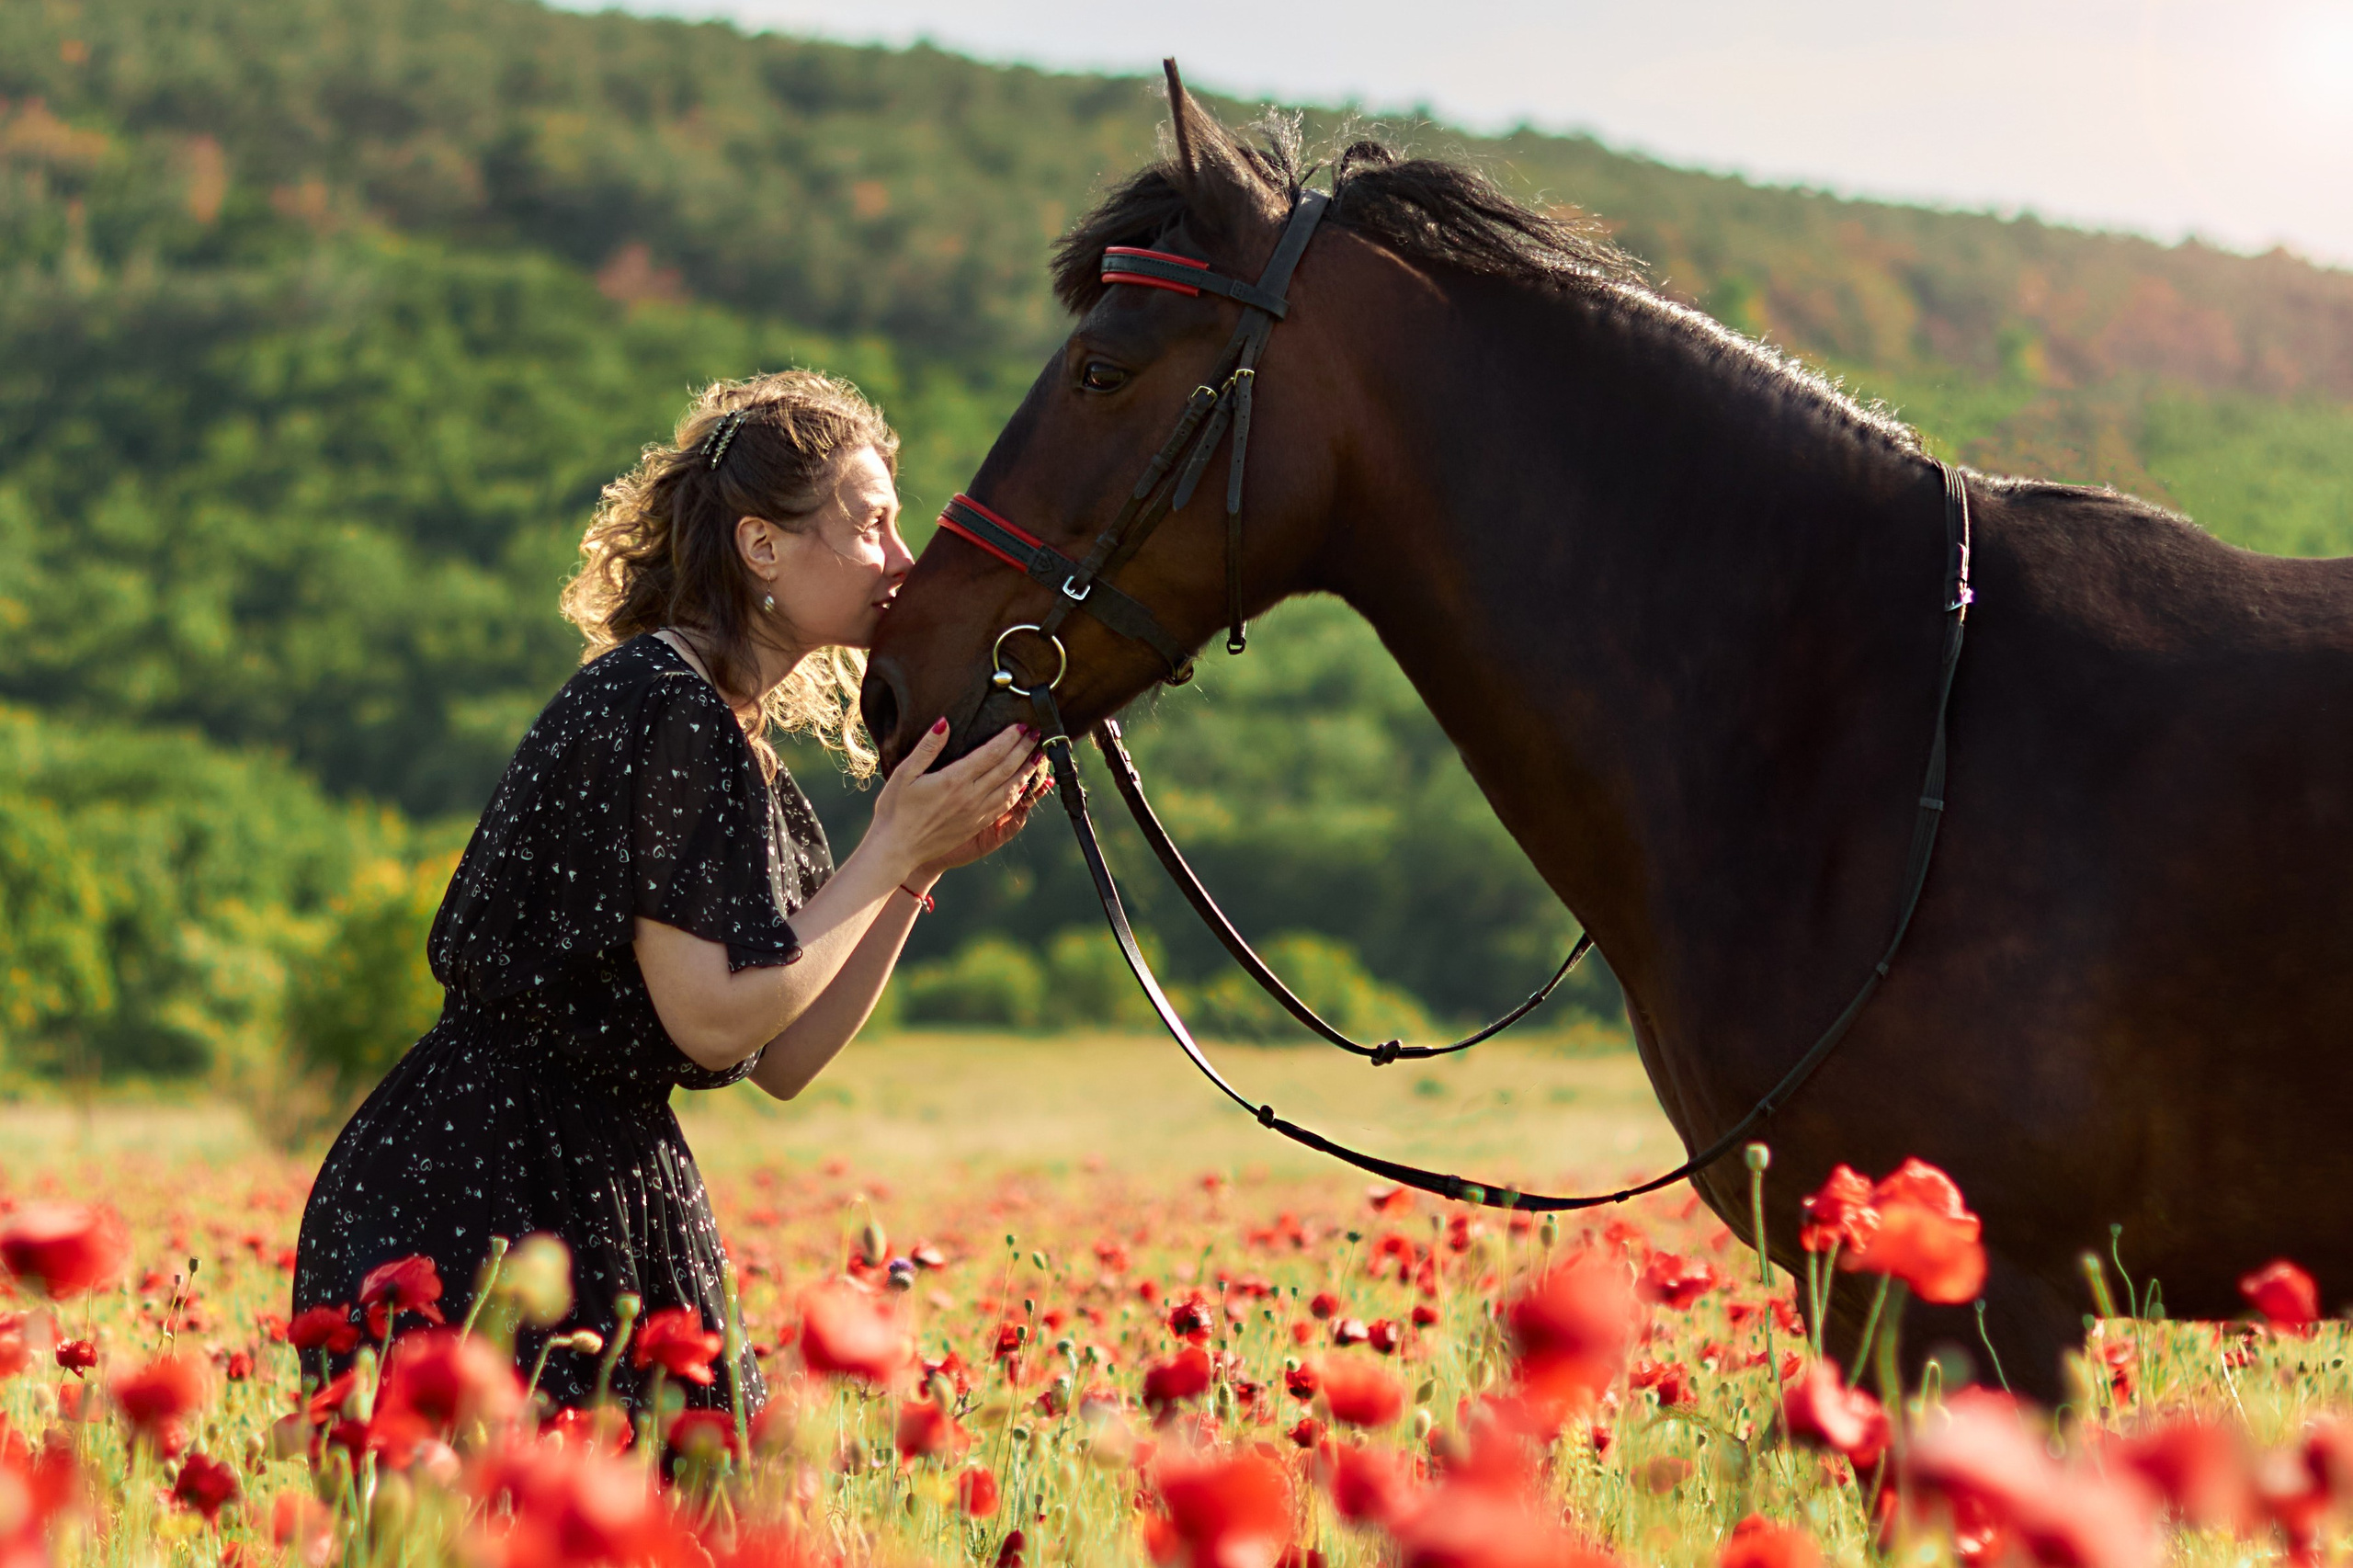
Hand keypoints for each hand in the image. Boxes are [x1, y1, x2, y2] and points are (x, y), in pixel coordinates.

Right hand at [865, 719, 1036, 880]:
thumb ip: (927, 747)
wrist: (896, 849)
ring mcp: (975, 813)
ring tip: (1038, 756)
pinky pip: (1003, 806)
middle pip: (1006, 769)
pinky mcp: (975, 826)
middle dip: (1024, 750)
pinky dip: (1017, 793)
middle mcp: (970, 797)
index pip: (991, 754)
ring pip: (1010, 789)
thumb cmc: (895, 810)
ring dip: (1026, 771)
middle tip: (1037, 733)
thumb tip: (944, 722)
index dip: (1009, 738)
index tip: (1021, 725)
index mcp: (954, 780)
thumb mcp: (904, 773)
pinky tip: (1022, 785)